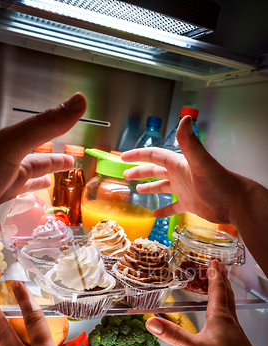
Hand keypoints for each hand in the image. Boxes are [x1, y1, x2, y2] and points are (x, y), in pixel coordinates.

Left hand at [0, 93, 86, 252]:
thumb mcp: (12, 145)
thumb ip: (45, 125)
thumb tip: (80, 100)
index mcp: (11, 161)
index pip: (41, 157)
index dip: (57, 157)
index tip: (71, 157)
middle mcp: (4, 179)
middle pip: (31, 174)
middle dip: (47, 171)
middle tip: (64, 169)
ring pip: (19, 197)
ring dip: (32, 194)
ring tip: (45, 193)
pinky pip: (8, 222)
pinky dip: (16, 221)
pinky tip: (19, 222)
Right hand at [122, 115, 242, 223]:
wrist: (235, 202)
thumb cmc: (218, 183)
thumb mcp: (200, 162)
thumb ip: (190, 142)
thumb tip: (184, 118)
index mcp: (178, 164)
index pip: (154, 156)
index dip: (138, 155)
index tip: (124, 156)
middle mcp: (180, 174)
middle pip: (155, 170)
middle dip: (140, 170)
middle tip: (125, 174)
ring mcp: (184, 189)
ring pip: (162, 186)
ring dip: (150, 187)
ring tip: (137, 189)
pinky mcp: (189, 203)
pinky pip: (172, 206)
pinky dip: (163, 210)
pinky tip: (154, 214)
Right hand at [145, 261, 267, 345]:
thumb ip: (173, 335)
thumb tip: (152, 321)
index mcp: (220, 316)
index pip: (217, 288)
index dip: (214, 272)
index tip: (211, 259)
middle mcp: (229, 319)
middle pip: (226, 292)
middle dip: (220, 276)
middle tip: (217, 264)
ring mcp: (234, 329)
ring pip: (229, 302)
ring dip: (223, 289)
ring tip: (219, 282)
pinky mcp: (235, 339)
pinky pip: (229, 314)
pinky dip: (224, 304)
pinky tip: (219, 314)